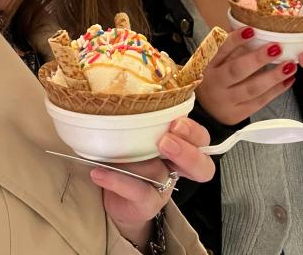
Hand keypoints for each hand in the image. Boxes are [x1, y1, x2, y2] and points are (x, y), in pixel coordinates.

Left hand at [92, 117, 213, 244]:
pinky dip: (118, 180)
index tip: (176, 122)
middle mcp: (177, 167)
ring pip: (161, 174)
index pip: (201, 139)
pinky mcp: (148, 204)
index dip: (194, 132)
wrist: (113, 196)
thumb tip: (119, 99)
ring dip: (139, 163)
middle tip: (165, 141)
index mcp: (180, 145)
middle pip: (202, 166)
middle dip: (187, 152)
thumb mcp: (136, 135)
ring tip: (118, 156)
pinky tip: (100, 173)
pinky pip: (138, 192)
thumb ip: (140, 122)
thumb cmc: (128, 157)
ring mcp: (164, 188)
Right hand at [195, 27, 295, 125]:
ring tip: (290, 65)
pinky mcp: (239, 113)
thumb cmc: (214, 79)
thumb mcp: (215, 62)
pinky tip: (288, 80)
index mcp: (208, 66)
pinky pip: (260, 101)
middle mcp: (215, 84)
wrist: (206, 110)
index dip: (236, 40)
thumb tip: (251, 28)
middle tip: (277, 47)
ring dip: (274, 76)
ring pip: (252, 88)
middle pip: (237, 71)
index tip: (252, 30)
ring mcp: (227, 101)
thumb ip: (231, 47)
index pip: (221, 50)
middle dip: (258, 59)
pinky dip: (276, 90)